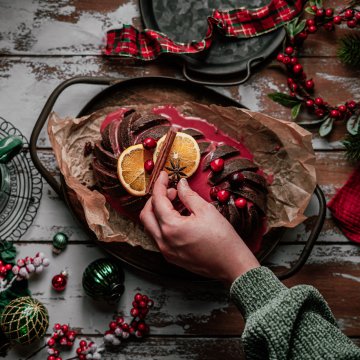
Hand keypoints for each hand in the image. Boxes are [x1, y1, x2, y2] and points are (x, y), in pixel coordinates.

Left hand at [140, 171, 259, 282]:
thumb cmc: (222, 239)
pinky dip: (163, 223)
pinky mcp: (171, 257)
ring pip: (150, 226)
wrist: (232, 265)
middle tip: (171, 190)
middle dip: (155, 199)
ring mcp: (166, 251)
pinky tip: (177, 217)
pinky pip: (159, 237)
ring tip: (176, 203)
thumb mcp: (206, 210)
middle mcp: (163, 241)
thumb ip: (188, 195)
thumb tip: (180, 184)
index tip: (163, 174)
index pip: (157, 200)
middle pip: (147, 214)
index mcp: (171, 227)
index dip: (159, 184)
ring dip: (158, 212)